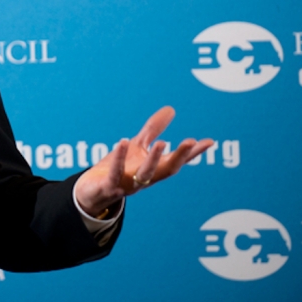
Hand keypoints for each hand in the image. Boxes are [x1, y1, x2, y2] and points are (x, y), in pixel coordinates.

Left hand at [74, 106, 213, 216]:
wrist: (91, 192)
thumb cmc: (118, 169)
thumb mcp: (136, 146)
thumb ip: (153, 130)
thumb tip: (171, 109)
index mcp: (153, 169)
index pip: (176, 161)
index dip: (192, 153)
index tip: (209, 142)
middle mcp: (144, 179)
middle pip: (166, 170)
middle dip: (180, 157)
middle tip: (191, 141)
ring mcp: (128, 184)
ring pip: (145, 175)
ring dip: (154, 160)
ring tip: (162, 143)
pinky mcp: (109, 186)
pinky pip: (115, 173)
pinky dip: (119, 158)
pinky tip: (123, 142)